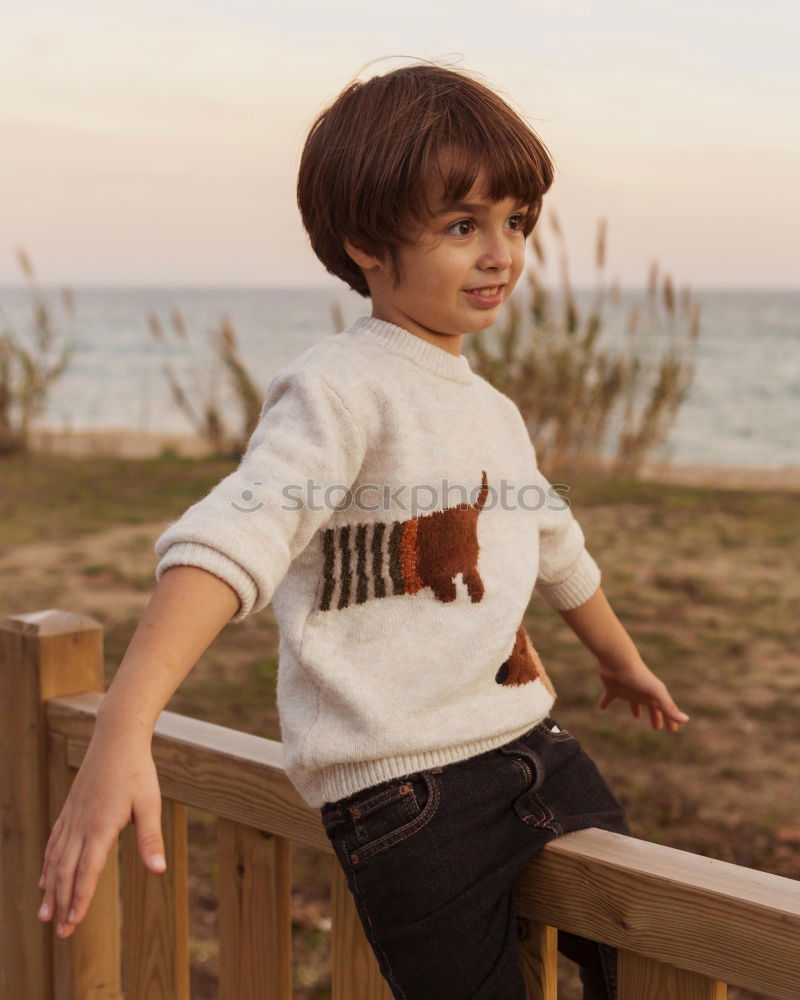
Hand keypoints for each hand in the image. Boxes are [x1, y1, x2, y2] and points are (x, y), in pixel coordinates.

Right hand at [37, 725, 166, 937]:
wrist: (116, 739)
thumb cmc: (137, 771)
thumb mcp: (150, 803)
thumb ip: (150, 838)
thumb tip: (159, 869)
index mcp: (100, 828)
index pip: (87, 873)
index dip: (80, 900)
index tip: (72, 924)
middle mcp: (80, 826)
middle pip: (66, 872)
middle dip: (62, 903)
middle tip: (60, 931)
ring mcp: (72, 817)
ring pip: (55, 859)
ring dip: (50, 888)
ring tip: (45, 913)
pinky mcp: (70, 809)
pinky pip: (54, 842)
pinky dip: (48, 863)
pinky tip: (45, 877)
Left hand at [596, 655, 689, 733]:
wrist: (617, 661)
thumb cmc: (639, 676)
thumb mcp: (656, 693)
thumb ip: (669, 706)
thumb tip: (686, 721)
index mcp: (654, 694)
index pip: (665, 710)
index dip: (670, 719)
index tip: (673, 730)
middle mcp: (642, 692)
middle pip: (651, 707)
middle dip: (656, 716)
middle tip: (656, 728)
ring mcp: (628, 690)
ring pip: (634, 702)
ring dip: (636, 709)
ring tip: (637, 716)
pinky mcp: (613, 689)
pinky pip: (609, 697)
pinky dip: (605, 702)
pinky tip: (601, 708)